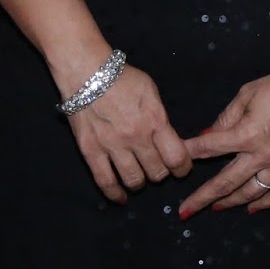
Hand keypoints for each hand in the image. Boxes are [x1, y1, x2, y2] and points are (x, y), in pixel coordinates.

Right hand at [64, 64, 191, 203]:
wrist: (87, 72)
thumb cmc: (123, 78)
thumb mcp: (151, 91)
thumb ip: (160, 117)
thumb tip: (170, 141)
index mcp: (154, 119)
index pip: (176, 157)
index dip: (182, 168)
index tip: (181, 168)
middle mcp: (135, 136)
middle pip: (157, 172)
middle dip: (161, 173)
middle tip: (158, 167)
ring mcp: (112, 146)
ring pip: (134, 180)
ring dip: (141, 182)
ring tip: (141, 176)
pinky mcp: (91, 152)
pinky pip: (105, 182)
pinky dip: (115, 194)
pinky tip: (121, 197)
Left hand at [178, 66, 269, 216]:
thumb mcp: (247, 93)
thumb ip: (227, 117)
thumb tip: (209, 134)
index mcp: (247, 134)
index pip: (210, 148)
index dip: (191, 153)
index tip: (175, 161)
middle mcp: (261, 154)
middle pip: (227, 182)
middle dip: (203, 197)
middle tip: (186, 211)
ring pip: (251, 192)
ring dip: (231, 202)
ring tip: (216, 208)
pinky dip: (265, 203)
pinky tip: (253, 208)